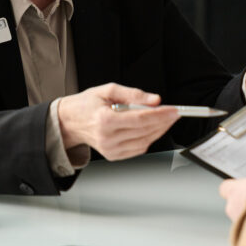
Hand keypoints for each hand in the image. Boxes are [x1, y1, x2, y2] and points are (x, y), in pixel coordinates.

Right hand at [58, 83, 179, 160]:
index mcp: (105, 120)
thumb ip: (133, 94)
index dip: (161, 114)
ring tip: (165, 119)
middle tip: (174, 113)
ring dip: (159, 130)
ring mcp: (110, 150)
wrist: (70, 121)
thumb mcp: (108, 90)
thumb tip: (155, 100)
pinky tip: (151, 129)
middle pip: (145, 131)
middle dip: (164, 121)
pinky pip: (138, 148)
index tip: (174, 110)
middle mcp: (107, 138)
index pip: (141, 119)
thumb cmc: (87, 104)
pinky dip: (149, 138)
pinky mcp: (113, 156)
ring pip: (145, 141)